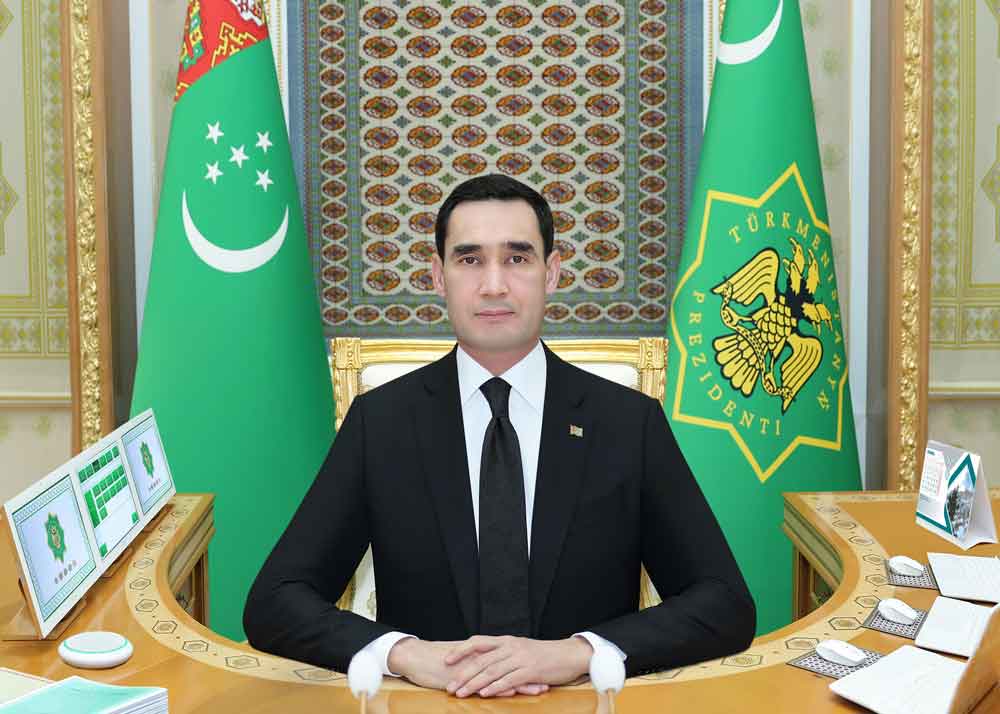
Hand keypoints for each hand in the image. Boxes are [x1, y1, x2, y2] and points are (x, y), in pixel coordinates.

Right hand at [387, 638, 548, 695]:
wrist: (416, 657)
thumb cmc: (436, 661)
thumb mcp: (459, 661)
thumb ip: (475, 663)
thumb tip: (488, 669)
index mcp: (481, 654)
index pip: (509, 660)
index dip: (526, 666)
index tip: (544, 671)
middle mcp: (480, 658)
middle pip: (510, 666)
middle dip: (530, 674)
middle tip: (549, 680)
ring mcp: (472, 667)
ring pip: (501, 675)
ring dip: (520, 683)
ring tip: (539, 688)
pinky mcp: (463, 676)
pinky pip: (483, 683)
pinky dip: (498, 688)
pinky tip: (510, 693)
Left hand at [444, 635, 592, 697]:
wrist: (569, 655)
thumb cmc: (544, 655)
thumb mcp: (521, 649)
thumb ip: (503, 653)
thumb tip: (484, 662)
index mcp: (506, 641)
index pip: (477, 642)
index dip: (460, 650)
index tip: (446, 660)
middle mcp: (511, 647)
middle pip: (481, 660)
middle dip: (463, 674)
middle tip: (449, 687)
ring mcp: (520, 658)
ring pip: (491, 671)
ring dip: (474, 684)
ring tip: (462, 694)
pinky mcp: (530, 670)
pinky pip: (509, 680)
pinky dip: (495, 688)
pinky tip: (485, 694)